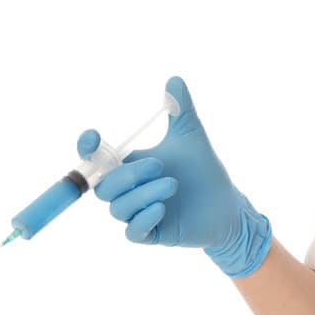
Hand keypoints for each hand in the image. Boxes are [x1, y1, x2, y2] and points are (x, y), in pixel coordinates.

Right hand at [77, 75, 271, 277]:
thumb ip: (180, 109)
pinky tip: (163, 207)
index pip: (95, 159)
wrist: (227, 205)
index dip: (87, 149)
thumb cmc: (204, 172)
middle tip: (160, 165)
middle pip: (104, 187)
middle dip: (128, 175)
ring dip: (143, 194)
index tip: (94, 136)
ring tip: (173, 184)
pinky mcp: (152, 235)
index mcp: (130, 166)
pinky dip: (144, 218)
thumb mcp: (191, 136)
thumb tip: (175, 79)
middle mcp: (128, 191)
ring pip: (119, 209)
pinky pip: (133, 232)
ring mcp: (138, 214)